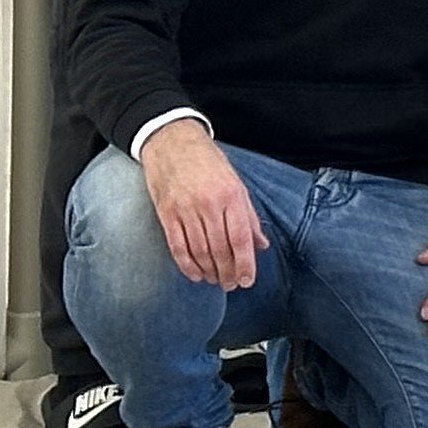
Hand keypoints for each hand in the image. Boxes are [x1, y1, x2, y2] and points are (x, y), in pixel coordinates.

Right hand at [140, 122, 263, 289]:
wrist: (173, 143)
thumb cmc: (209, 163)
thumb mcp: (236, 184)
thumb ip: (249, 216)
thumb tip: (260, 245)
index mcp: (231, 195)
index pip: (241, 238)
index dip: (245, 263)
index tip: (248, 280)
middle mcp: (209, 204)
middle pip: (220, 249)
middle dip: (228, 272)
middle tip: (232, 285)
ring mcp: (185, 210)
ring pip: (199, 251)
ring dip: (209, 272)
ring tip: (216, 281)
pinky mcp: (166, 214)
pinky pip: (177, 247)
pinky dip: (187, 265)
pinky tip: (195, 274)